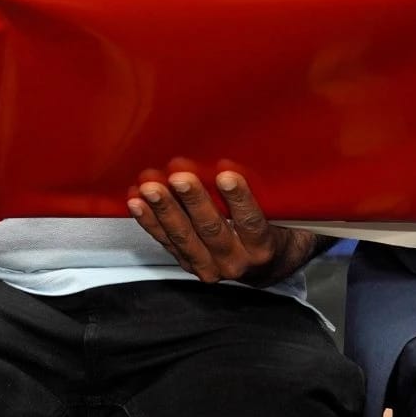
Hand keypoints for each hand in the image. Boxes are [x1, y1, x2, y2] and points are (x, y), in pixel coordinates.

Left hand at [128, 170, 315, 285]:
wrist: (266, 265)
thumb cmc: (271, 228)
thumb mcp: (278, 213)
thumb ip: (263, 193)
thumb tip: (243, 150)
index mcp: (262, 247)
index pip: (251, 222)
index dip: (238, 200)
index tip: (226, 176)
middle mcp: (236, 261)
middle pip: (212, 230)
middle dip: (193, 202)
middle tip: (179, 177)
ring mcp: (209, 267)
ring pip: (183, 239)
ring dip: (164, 211)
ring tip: (150, 189)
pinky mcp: (189, 264)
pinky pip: (166, 242)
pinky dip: (150, 222)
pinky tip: (137, 203)